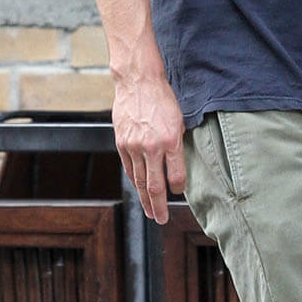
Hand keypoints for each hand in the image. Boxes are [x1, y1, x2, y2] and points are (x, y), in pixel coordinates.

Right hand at [112, 75, 185, 224]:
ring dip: (145, 200)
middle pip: (155, 186)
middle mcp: (152, 146)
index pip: (176, 176)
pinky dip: (134, 183)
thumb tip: (178, 166)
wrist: (138, 82)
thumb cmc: (163, 98)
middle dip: (159, 206)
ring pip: (139, 181)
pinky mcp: (122, 143)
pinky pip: (129, 169)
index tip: (179, 193)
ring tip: (150, 212)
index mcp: (171, 139)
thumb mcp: (180, 119)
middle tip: (161, 219)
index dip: (178, 189)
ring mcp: (134, 146)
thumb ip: (178, 144)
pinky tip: (139, 191)